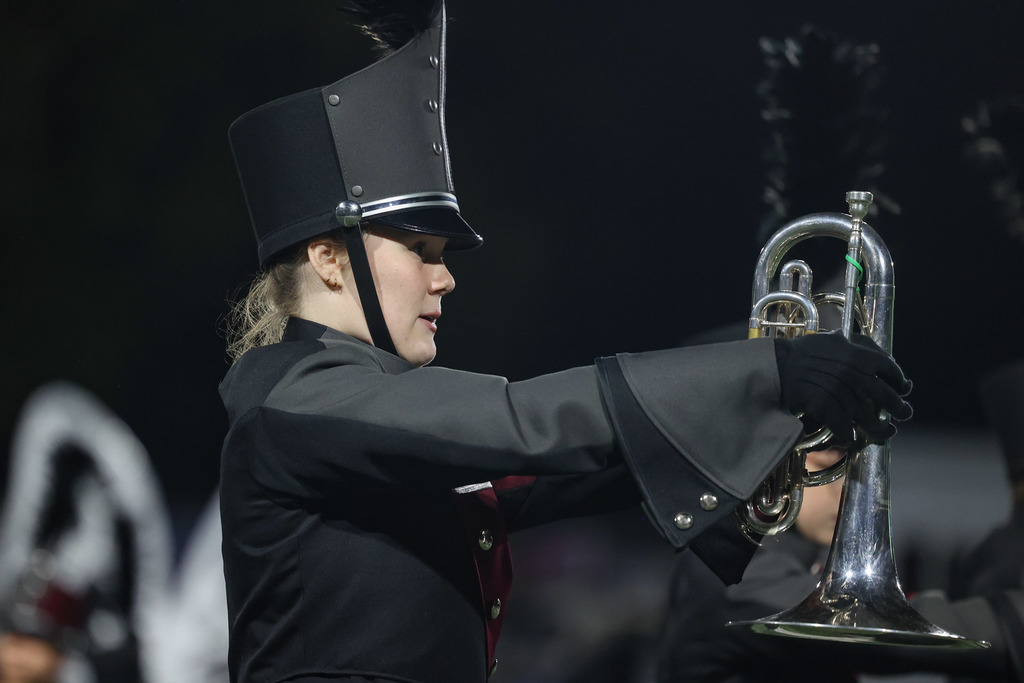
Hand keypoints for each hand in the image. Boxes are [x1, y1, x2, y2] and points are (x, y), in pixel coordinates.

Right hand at [774, 332, 912, 445]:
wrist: (778, 366)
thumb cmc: (805, 352)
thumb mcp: (835, 340)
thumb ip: (859, 346)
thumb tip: (882, 358)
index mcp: (858, 355)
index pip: (891, 369)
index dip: (900, 382)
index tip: (902, 388)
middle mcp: (854, 374)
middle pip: (887, 397)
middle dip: (900, 408)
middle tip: (905, 413)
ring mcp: (840, 393)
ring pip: (869, 418)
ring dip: (880, 429)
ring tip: (886, 433)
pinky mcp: (825, 408)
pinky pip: (845, 428)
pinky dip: (850, 437)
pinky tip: (853, 439)